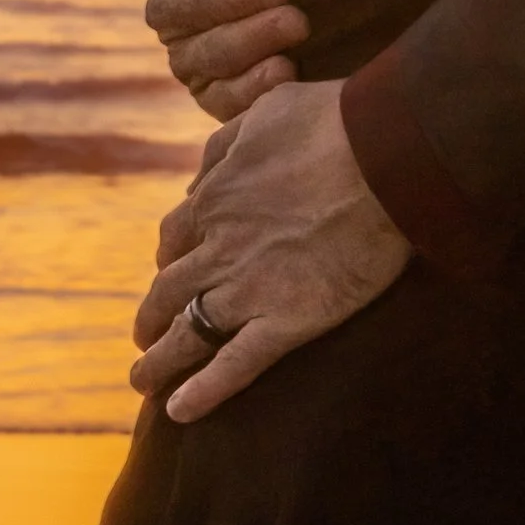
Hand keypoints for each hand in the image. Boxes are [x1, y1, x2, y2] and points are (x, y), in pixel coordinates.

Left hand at [129, 79, 411, 424]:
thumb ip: (226, 144)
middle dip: (151, 315)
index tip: (169, 270)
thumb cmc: (331, 122)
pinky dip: (204, 392)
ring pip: (188, 332)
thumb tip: (203, 173)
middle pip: (169, 290)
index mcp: (215, 199)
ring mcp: (249, 289)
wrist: (382, 154)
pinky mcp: (287, 321)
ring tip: (142, 380)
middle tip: (144, 335)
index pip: (174, 236)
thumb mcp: (264, 112)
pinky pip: (235, 364)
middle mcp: (220, 248)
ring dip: (159, 360)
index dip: (168, 257)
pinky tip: (179, 413)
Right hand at [144, 0, 310, 119]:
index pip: (187, 2)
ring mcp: (200, 81)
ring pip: (220, 87)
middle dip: (255, 36)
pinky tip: (290, 84)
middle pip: (208, 49)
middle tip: (298, 21)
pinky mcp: (225, 107)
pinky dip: (260, 102)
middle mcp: (178, 45)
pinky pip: (234, 115)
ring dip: (259, 74)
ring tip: (293, 58)